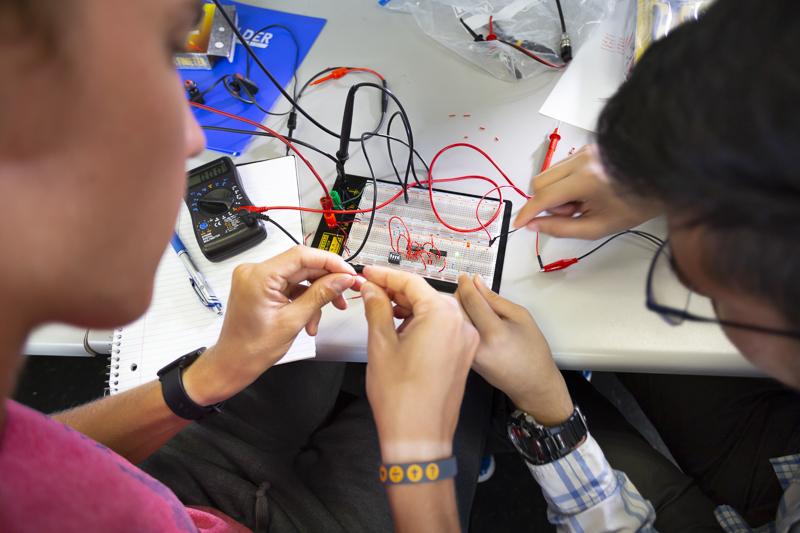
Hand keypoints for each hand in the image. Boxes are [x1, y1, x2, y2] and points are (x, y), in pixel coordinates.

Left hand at [183, 245, 358, 404]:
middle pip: (302, 265)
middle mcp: (254, 271)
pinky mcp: (261, 286)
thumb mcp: (294, 320)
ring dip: (315, 295)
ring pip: (299, 277)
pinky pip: (290, 285)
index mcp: (258, 276)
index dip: (330, 262)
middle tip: (345, 292)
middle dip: (325, 282)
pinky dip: (303, 300)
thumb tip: (342, 278)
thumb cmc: (252, 348)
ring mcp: (257, 278)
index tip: (348, 272)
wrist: (234, 363)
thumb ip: (321, 295)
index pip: (302, 255)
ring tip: (320, 318)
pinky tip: (309, 318)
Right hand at [360, 266, 478, 462]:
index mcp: (442, 315)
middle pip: (425, 294)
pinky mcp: (464, 355)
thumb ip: (377, 308)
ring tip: (381, 311)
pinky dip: (422, 323)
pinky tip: (400, 328)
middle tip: (370, 291)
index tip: (367, 273)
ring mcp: (466, 340)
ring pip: (434, 310)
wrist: (420, 437)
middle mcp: (461, 323)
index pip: (411, 282)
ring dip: (408, 308)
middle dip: (396, 291)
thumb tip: (373, 289)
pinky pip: (443, 328)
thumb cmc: (401, 397)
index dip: (385, 275)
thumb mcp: (381, 344)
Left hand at [456, 274, 572, 425]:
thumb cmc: (533, 350)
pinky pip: (456, 336)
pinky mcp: (465, 361)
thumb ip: (496, 299)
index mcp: (494, 332)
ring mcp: (468, 355)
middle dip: (458, 295)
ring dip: (456, 309)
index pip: (472, 301)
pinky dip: (459, 323)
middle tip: (466, 287)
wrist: (533, 385)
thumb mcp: (521, 317)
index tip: (464, 276)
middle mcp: (477, 345)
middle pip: (457, 311)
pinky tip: (468, 320)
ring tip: (469, 303)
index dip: (465, 285)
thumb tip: (476, 283)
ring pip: (454, 324)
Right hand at [513, 145, 659, 239]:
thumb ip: (561, 228)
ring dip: (557, 192)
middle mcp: (582, 159)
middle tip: (571, 213)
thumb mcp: (598, 226)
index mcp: (586, 179)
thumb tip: (533, 225)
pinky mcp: (587, 147)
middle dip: (547, 202)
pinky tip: (587, 190)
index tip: (518, 223)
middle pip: (539, 181)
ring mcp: (584, 149)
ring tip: (583, 201)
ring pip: (549, 173)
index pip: (543, 197)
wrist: (661, 180)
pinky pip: (562, 167)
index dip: (528, 212)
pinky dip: (566, 182)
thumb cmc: (635, 205)